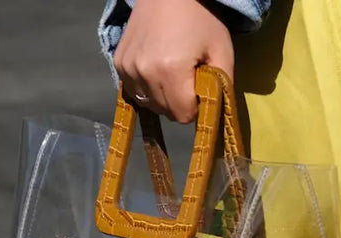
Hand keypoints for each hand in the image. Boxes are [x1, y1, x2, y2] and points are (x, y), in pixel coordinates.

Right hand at [113, 0, 233, 122]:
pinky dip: (147, 88)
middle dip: (180, 102)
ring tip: (172, 73)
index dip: (196, 107)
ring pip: (149, 104)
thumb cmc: (200, 19)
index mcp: (170, 71)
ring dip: (162, 97)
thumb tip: (213, 115)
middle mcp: (144, 72)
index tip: (200, 89)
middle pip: (165, 112)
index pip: (183, 115)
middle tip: (188, 78)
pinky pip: (135, 92)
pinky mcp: (118, 63)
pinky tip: (157, 70)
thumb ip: (222, 88)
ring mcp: (127, 67)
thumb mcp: (222, 52)